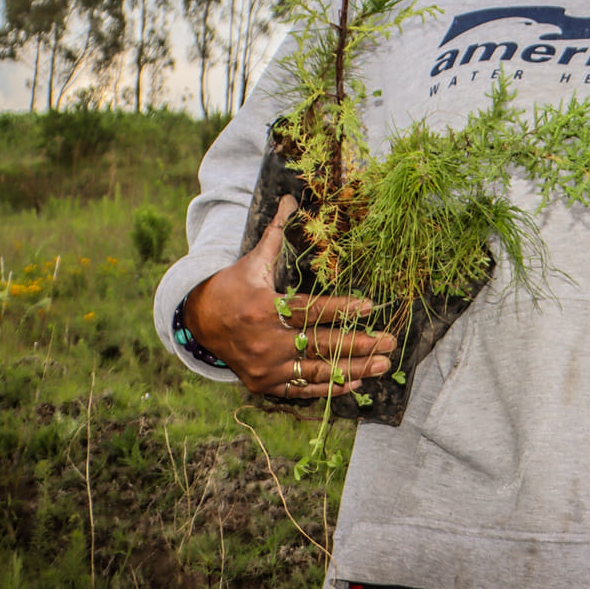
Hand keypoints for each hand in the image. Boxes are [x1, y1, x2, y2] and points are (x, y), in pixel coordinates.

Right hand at [181, 195, 395, 398]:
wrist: (199, 321)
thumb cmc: (233, 287)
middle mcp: (264, 342)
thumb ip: (275, 233)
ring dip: (353, 370)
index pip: (310, 310)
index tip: (369, 307)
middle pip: (319, 344)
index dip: (340, 310)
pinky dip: (327, 388)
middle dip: (359, 345)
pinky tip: (354, 383)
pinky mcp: (262, 384)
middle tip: (390, 342)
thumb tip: (289, 198)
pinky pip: (301, 390)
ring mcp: (263, 367)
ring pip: (315, 371)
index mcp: (263, 309)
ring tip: (382, 364)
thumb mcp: (252, 261)